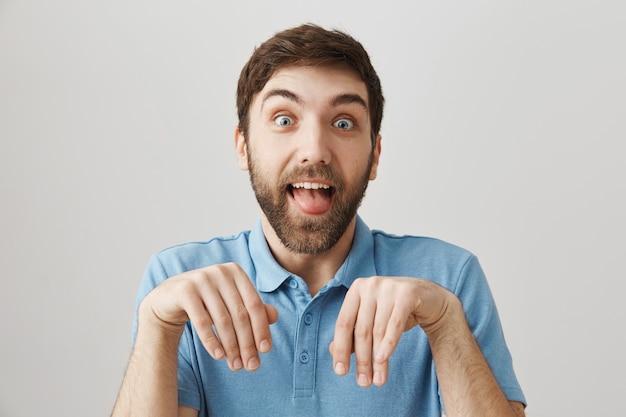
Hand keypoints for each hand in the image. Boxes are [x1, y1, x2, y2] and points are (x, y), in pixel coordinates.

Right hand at [139, 262, 277, 371]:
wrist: (168, 299)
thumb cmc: (206, 302)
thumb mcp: (230, 302)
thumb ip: (252, 308)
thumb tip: (275, 317)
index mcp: (236, 271)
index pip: (254, 304)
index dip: (261, 328)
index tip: (265, 351)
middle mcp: (220, 272)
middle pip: (240, 314)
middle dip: (247, 343)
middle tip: (250, 366)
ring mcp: (201, 279)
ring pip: (222, 320)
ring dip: (231, 346)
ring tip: (235, 365)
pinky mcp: (185, 291)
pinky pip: (202, 322)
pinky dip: (212, 341)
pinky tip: (219, 356)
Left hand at [329, 276, 453, 386]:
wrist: (430, 299)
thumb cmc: (395, 311)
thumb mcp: (372, 321)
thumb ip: (353, 334)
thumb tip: (333, 352)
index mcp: (356, 290)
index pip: (343, 323)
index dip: (340, 349)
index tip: (341, 372)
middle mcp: (370, 285)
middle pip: (361, 330)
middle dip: (362, 360)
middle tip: (364, 383)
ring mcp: (388, 287)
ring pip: (379, 330)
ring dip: (378, 360)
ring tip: (379, 380)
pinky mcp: (407, 294)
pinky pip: (395, 324)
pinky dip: (389, 343)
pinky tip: (383, 360)